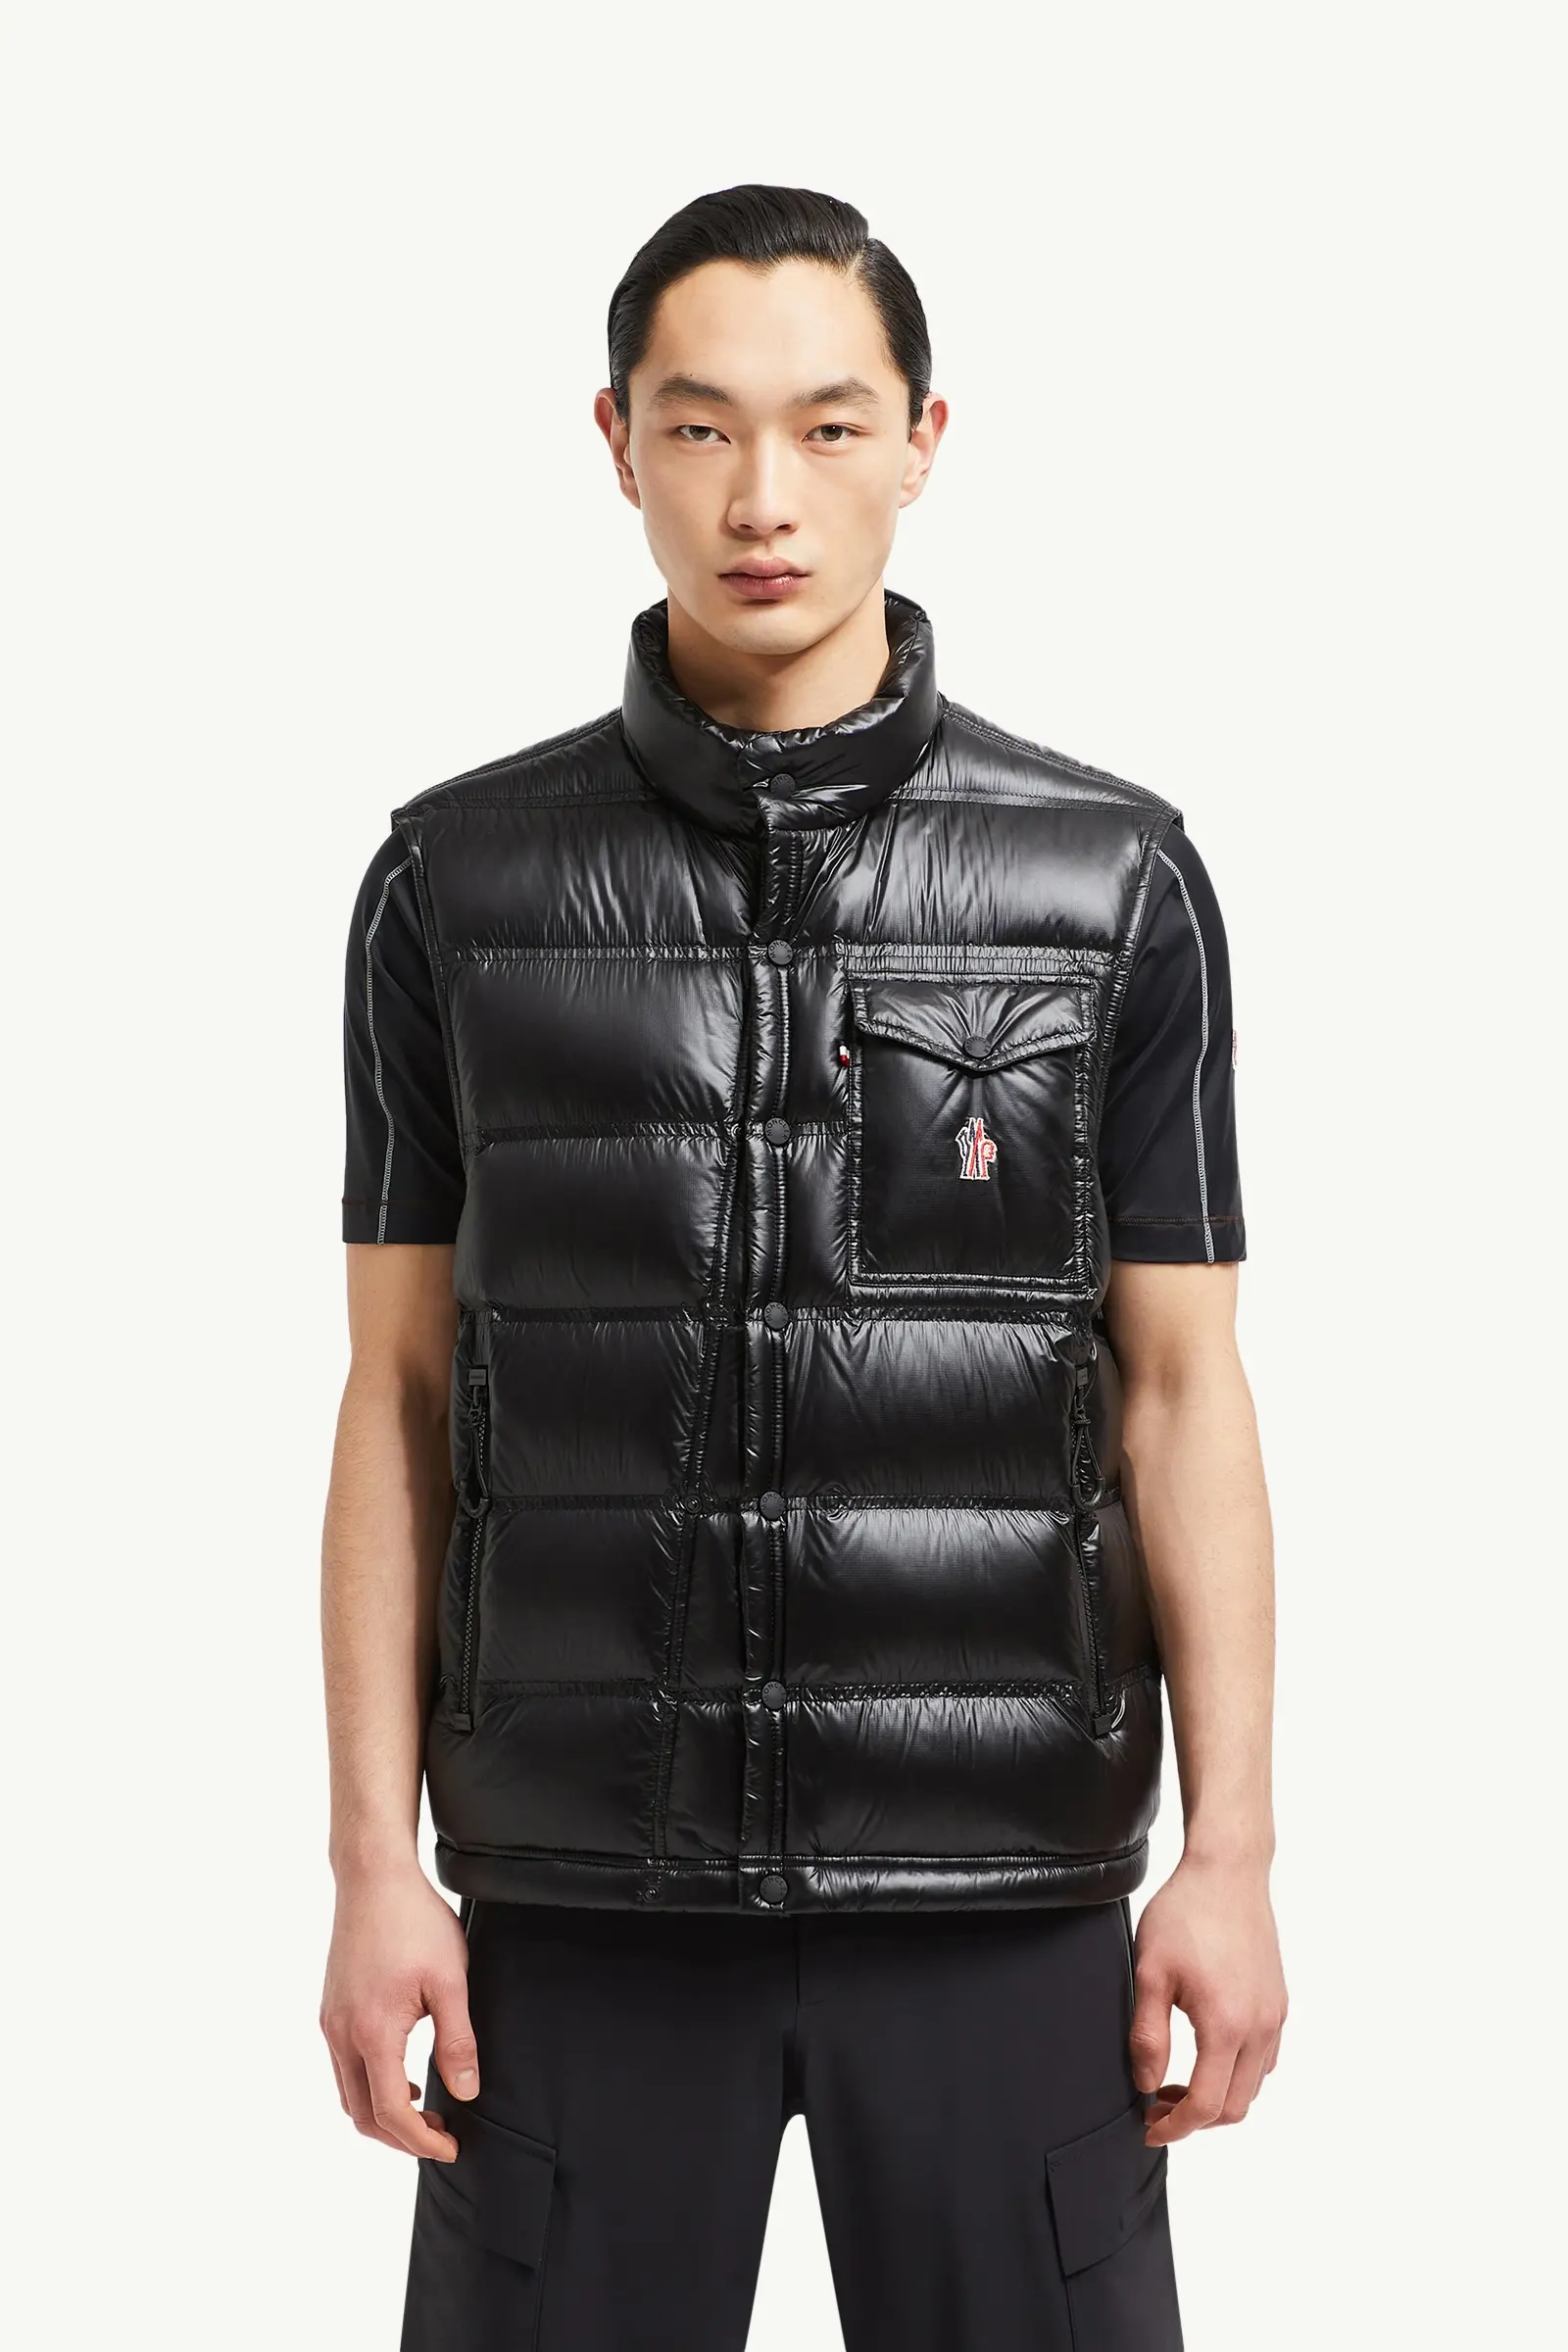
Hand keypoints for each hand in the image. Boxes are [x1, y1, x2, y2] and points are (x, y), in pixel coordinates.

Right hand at [320, 1864, 478, 2160]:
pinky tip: (403, 2073)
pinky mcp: (330, 2009)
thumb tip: (465, 2092)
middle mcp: (342, 2034)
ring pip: (348, 2093)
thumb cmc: (414, 1921)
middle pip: (362, 2114)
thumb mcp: (450, 1980)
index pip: (391, 2112)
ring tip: (425, 2110)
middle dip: (400, 2138)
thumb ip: (457, 2041)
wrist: (373, 1877)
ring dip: (382, 2114)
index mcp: (373, 2032)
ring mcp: (330, 2022)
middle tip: (441, 2136)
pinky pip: (344, 2066)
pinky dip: (370, 2086)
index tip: (450, 2148)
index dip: (421, 2141)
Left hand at [1127, 1854, 1286, 2143]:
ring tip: (1175, 2080)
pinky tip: (1205, 2053)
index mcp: (1227, 2025)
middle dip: (1195, 2118)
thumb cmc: (1185, 1914)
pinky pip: (1264, 2059)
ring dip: (1217, 2097)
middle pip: (1235, 2107)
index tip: (1148, 2127)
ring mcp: (1275, 2016)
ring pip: (1253, 2086)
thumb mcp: (1150, 1972)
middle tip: (1156, 2104)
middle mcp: (1261, 2028)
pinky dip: (1237, 2074)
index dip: (1174, 2127)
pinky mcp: (1278, 2003)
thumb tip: (1146, 2084)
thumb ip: (1148, 2035)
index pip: (1206, 2105)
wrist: (1228, 1871)